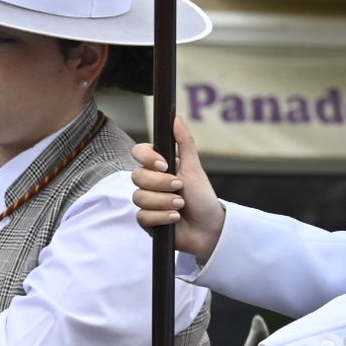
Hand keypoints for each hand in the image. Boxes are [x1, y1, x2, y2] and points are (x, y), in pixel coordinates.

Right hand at [131, 114, 225, 259]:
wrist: (209, 229)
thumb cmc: (203, 198)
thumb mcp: (194, 168)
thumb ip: (184, 142)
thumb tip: (177, 116)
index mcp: (160, 166)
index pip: (138, 152)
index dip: (147, 158)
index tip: (164, 164)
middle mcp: (150, 183)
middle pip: (136, 176)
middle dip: (160, 184)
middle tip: (179, 187)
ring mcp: (147, 202)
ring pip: (139, 197)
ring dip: (164, 202)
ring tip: (180, 205)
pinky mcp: (146, 221)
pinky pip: (142, 216)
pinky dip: (161, 217)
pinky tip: (175, 218)